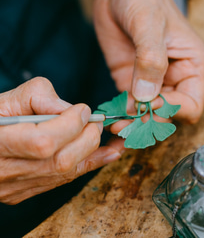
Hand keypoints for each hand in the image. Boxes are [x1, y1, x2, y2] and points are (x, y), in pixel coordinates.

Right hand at [0, 77, 120, 204]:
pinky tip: (108, 154)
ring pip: (66, 173)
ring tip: (110, 137)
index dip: (70, 124)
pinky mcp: (26, 190)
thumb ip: (37, 96)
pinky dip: (90, 164)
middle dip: (87, 137)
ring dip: (94, 152)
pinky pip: (65, 180)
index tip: (83, 109)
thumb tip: (70, 108)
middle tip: (94, 122)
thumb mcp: (6, 100)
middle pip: (61, 161)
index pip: (44, 141)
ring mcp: (17, 186)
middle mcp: (7, 171)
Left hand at [94, 0, 203, 126]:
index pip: (190, 105)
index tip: (149, 103)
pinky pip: (129, 105)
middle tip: (126, 125)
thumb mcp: (150, 24)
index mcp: (190, 67)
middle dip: (148, 122)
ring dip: (132, 123)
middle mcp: (173, 79)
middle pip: (167, 115)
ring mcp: (150, 83)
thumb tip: (146, 97)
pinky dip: (121, 113)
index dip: (171, 110)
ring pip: (147, 114)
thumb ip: (151, 60)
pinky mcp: (131, 82)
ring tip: (116, 123)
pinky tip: (111, 115)